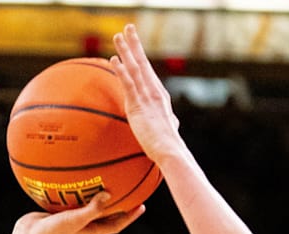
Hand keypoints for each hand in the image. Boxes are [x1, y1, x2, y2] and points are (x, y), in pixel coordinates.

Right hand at [13, 193, 143, 233]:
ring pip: (89, 207)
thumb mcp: (76, 219)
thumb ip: (93, 208)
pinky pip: (71, 200)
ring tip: (105, 183)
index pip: (117, 224)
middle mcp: (84, 225)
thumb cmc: (54, 232)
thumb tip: (109, 194)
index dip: (130, 216)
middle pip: (106, 216)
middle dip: (119, 206)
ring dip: (98, 197)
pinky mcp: (58, 213)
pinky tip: (75, 177)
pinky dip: (77, 191)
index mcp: (91, 230)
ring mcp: (71, 219)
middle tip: (130, 192)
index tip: (142, 206)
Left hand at [111, 24, 183, 164]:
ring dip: (126, 51)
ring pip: (135, 68)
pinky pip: (129, 84)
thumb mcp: (169, 128)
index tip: (134, 42)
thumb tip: (174, 123)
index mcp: (160, 95)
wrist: (170, 150)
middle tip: (128, 28)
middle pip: (143, 63)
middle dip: (135, 44)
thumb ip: (169, 122)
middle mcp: (155, 92)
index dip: (141, 55)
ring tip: (118, 36)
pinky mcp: (140, 105)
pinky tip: (115, 60)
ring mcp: (148, 97)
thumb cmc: (168, 145)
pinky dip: (122, 71)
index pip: (148, 71)